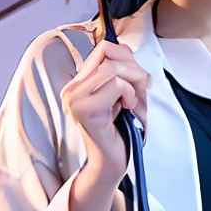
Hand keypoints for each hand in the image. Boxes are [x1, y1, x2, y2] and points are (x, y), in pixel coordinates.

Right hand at [60, 38, 150, 171]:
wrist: (113, 164)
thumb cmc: (122, 133)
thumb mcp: (129, 95)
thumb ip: (126, 71)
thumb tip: (124, 46)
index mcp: (79, 84)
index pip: (103, 49)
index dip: (126, 59)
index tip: (134, 82)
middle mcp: (72, 89)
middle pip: (108, 53)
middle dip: (133, 70)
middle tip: (138, 93)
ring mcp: (74, 98)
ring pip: (111, 69)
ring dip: (132, 84)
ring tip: (131, 103)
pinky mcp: (83, 108)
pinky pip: (114, 84)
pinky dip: (129, 94)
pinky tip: (126, 109)